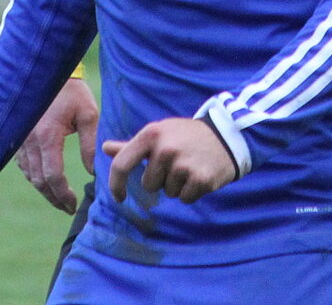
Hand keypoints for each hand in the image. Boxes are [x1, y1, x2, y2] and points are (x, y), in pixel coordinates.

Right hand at [16, 76, 99, 212]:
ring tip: (60, 199)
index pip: (52, 176)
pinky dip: (35, 177)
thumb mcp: (88, 114)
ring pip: (29, 175)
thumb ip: (90, 144)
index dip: (63, 194)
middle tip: (68, 208)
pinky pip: (23, 165)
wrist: (46, 72)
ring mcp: (21, 140)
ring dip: (44, 190)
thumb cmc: (71, 92)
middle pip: (39, 181)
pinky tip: (47, 181)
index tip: (74, 204)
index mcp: (47, 136)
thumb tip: (92, 172)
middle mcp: (30, 141)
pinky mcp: (18, 137)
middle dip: (54, 198)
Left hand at [102, 118, 235, 205]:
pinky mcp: (200, 179)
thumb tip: (105, 148)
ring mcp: (183, 165)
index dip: (116, 184)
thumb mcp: (159, 133)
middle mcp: (165, 149)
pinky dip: (191, 192)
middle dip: (161, 179)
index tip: (119, 196)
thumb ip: (131, 145)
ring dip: (177, 185)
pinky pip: (185, 199)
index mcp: (151, 134)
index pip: (122, 164)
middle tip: (177, 163)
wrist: (226, 135)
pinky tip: (200, 175)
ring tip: (190, 166)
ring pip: (168, 192)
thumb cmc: (185, 136)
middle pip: (148, 184)